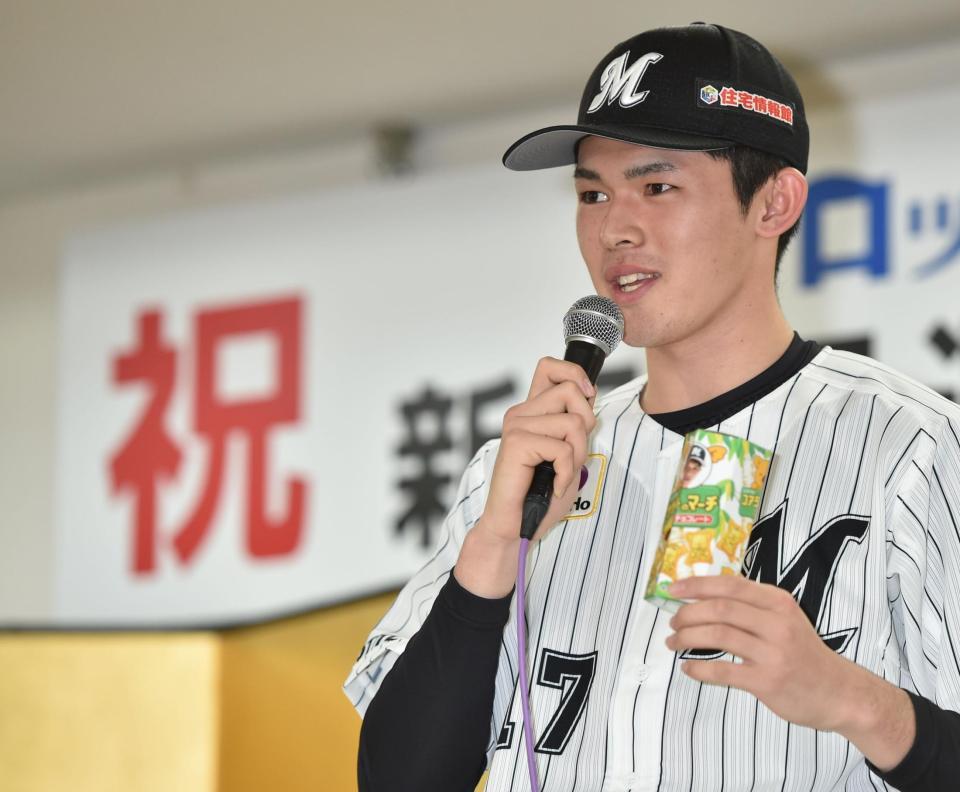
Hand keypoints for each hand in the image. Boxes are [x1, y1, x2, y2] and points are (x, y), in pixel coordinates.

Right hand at [454, 357, 595, 597]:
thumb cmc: (539, 495)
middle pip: (571, 391)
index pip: (550, 367)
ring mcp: (516, 426)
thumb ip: (576, 425)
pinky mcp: (517, 443)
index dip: (575, 374)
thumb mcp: (569, 453)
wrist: (516, 527)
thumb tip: (589, 397)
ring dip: (577, 454)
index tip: (587, 396)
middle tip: (572, 454)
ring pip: (573, 422)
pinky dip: (566, 471)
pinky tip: (553, 485)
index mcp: (531, 411)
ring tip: (559, 473)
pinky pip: (563, 448)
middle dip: (586, 424)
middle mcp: (520, 413)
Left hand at [664, 574, 916, 769]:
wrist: (841, 693)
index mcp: (778, 602)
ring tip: (673, 642)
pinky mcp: (767, 681)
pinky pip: (722, 671)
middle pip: (720, 609)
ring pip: (718, 635)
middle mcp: (776, 623)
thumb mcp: (785, 619)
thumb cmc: (803, 653)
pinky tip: (688, 668)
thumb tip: (702, 597)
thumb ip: (752, 606)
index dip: (696, 585)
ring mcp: (773, 653)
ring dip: (687, 637)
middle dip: (687, 614)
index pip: (729, 585)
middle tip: (672, 622)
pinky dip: (698, 669)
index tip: (671, 590)